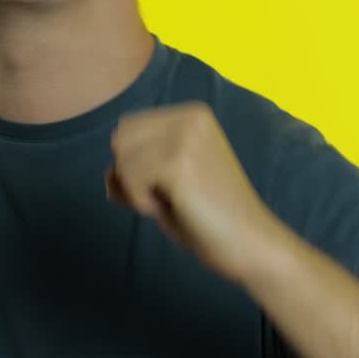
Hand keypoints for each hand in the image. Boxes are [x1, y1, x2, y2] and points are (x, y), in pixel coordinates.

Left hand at [105, 102, 278, 282]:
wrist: (251, 243)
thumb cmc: (209, 218)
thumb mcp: (168, 187)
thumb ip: (137, 174)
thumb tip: (108, 176)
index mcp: (192, 114)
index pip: (128, 128)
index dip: (135, 164)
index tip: (167, 186)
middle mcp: (190, 117)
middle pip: (120, 139)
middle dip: (131, 174)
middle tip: (166, 197)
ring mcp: (185, 137)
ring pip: (121, 159)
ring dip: (136, 190)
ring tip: (171, 202)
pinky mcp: (179, 162)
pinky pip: (128, 178)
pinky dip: (139, 201)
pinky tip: (168, 209)